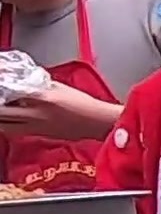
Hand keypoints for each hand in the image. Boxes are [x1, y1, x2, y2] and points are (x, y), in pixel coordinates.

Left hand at [0, 82, 120, 140]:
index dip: (2, 87)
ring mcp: (36, 126)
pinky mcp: (38, 134)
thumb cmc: (83, 104)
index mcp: (42, 97)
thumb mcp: (58, 86)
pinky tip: (6, 120)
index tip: (1, 82)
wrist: (97, 123)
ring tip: (0, 111)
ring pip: (4, 125)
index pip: (10, 91)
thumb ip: (37, 83)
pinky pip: (14, 131)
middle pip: (2, 112)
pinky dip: (6, 125)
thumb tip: (20, 79)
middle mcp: (36, 113)